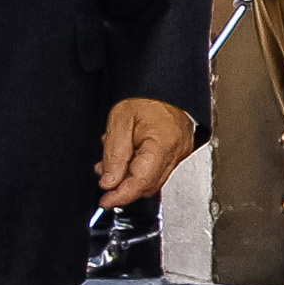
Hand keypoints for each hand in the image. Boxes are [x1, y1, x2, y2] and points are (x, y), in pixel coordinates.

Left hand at [95, 96, 196, 210]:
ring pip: (152, 180)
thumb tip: (110, 182)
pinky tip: (128, 157)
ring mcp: (180, 153)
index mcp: (163, 144)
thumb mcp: (119, 121)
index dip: (121, 196)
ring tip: (112, 163)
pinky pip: (158, 169)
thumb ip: (114, 155)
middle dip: (123, 187)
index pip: (141, 182)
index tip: (105, 201)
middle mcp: (176, 152)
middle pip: (148, 185)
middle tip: (104, 179)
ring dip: (130, 178)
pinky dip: (140, 169)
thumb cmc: (145, 96)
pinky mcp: (179, 151)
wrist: (163, 82)